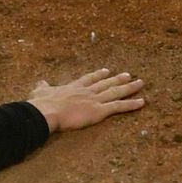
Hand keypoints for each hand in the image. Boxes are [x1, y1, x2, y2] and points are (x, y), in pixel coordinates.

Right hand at [28, 68, 145, 132]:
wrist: (46, 112)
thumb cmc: (41, 104)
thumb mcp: (39, 92)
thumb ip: (43, 87)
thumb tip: (41, 81)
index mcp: (73, 87)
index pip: (88, 79)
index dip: (98, 75)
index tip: (106, 71)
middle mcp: (86, 91)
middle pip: (105, 84)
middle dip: (117, 79)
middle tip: (128, 75)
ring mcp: (94, 100)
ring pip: (116, 92)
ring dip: (129, 88)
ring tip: (140, 83)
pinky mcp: (99, 111)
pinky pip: (118, 106)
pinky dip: (131, 104)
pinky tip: (142, 102)